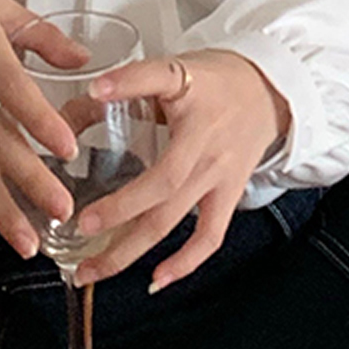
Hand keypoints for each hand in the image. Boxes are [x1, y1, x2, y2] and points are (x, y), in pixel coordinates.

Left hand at [66, 48, 292, 291]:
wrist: (269, 92)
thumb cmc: (217, 80)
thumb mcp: (175, 69)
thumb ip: (126, 84)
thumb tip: (79, 102)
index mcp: (191, 93)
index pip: (158, 80)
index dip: (127, 85)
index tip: (95, 93)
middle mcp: (205, 139)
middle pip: (162, 180)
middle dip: (118, 209)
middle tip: (81, 224)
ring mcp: (218, 172)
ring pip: (173, 217)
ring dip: (130, 249)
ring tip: (93, 269)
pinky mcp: (230, 194)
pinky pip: (209, 235)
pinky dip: (184, 263)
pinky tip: (156, 279)